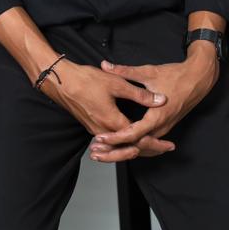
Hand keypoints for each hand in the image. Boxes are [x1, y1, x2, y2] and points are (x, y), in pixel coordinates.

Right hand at [42, 60, 175, 158]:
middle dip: (149, 149)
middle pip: (129, 147)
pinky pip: (110, 141)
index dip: (154, 142)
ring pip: (119, 146)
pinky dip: (124, 143)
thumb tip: (160, 100)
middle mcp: (103, 131)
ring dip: (137, 147)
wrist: (61, 81)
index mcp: (112, 122)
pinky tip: (131, 139)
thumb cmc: (86, 80)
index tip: (168, 145)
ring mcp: (95, 129)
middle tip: (165, 148)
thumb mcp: (117, 84)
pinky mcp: (91, 126)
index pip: (137, 139)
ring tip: (153, 146)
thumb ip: (139, 94)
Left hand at [89, 44, 219, 162]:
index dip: (115, 137)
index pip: (133, 134)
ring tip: (104, 151)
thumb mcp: (149, 72)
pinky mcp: (165, 128)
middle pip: (136, 147)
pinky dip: (134, 145)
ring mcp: (164, 129)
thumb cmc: (176, 76)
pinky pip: (148, 142)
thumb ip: (125, 71)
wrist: (198, 78)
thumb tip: (106, 66)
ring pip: (142, 147)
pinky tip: (121, 144)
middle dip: (115, 150)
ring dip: (123, 150)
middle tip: (96, 151)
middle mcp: (161, 127)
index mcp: (157, 116)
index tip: (100, 138)